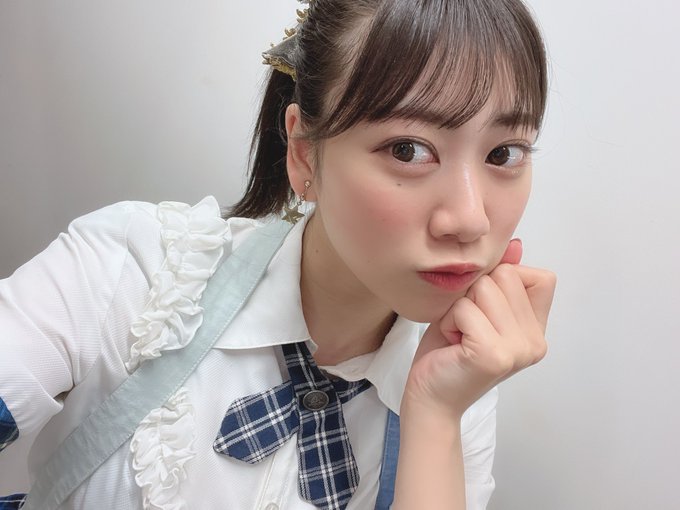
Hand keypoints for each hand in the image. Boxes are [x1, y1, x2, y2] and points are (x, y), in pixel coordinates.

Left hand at [403, 239, 556, 419]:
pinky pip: (465, 308)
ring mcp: (518, 350)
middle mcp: (536, 342)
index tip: (483, 312)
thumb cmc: (448, 352)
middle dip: (473, 294)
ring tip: (457, 335)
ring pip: (483, 287)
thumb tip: (515, 245)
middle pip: (505, 275)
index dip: (503, 281)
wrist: (430, 399)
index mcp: (538, 331)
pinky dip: (449, 320)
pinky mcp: (493, 354)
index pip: (540, 277)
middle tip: (464, 327)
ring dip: (458, 308)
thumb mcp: (475, 308)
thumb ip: (498, 279)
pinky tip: (451, 344)